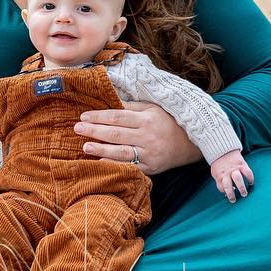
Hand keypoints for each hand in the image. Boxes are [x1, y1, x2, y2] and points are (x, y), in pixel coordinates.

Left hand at [74, 101, 200, 174]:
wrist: (193, 143)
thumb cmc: (169, 122)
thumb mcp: (153, 108)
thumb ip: (132, 107)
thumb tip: (109, 102)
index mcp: (147, 118)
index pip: (118, 116)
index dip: (99, 116)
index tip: (84, 115)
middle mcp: (147, 136)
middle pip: (116, 133)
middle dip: (94, 131)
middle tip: (77, 128)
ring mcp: (149, 153)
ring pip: (121, 152)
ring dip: (101, 150)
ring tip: (85, 147)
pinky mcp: (151, 168)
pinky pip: (130, 167)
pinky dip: (115, 166)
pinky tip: (100, 164)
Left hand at [210, 149, 253, 201]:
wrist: (223, 150)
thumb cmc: (219, 165)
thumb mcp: (216, 173)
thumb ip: (220, 182)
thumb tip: (225, 193)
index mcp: (219, 175)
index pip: (221, 187)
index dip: (224, 192)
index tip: (228, 195)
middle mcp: (226, 173)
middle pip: (227, 185)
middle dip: (231, 194)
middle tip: (234, 200)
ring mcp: (234, 168)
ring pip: (238, 179)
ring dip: (241, 188)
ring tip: (244, 194)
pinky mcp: (241, 164)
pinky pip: (247, 172)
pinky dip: (250, 179)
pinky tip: (251, 183)